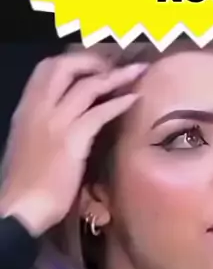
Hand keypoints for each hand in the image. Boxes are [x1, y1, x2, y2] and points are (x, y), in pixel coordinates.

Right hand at [0, 52, 146, 236]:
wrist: (19, 208)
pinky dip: (118, 103)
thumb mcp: (30, 145)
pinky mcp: (71, 141)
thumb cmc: (25, 184)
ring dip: (115, 76)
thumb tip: (66, 123)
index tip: (94, 65)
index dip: (73, 61)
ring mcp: (54, 123)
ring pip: (86, 86)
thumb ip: (45, 128)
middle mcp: (38, 109)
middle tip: (116, 64)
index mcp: (26, 109)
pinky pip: (98, 113)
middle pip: (64, 66)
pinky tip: (133, 100)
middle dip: (92, 60)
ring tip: (136, 72)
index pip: (46, 69)